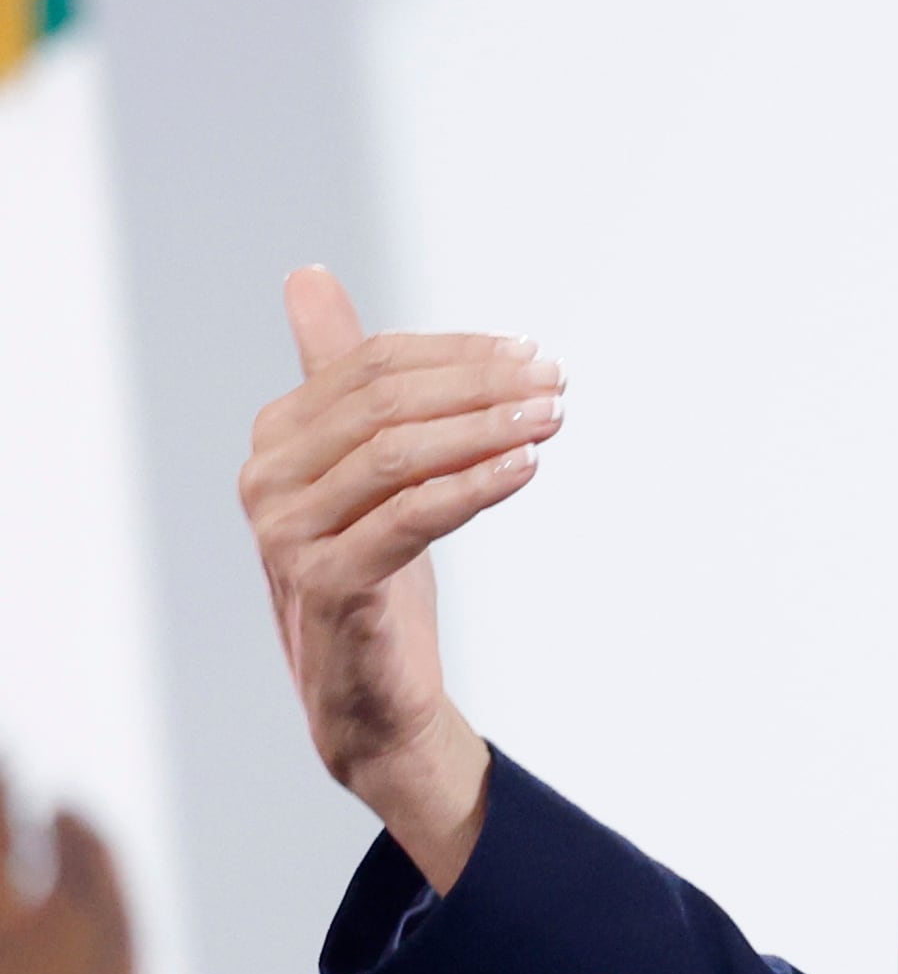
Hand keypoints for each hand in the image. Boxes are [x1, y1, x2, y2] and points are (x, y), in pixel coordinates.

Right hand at [239, 268, 561, 889]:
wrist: (370, 697)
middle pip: (386, 401)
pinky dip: (474, 485)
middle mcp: (267, 480)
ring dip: (488, 428)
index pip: (374, 364)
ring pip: (398, 454)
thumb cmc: (374, 570)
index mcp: (277, 438)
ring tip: (553, 419)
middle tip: (555, 383)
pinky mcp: (326, 585)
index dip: (460, 354)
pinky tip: (526, 467)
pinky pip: (409, 518)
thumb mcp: (366, 467)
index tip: (534, 355)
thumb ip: (341, 375)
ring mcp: (287, 536)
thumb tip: (306, 275)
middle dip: (481, 384)